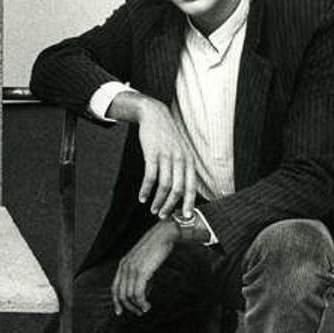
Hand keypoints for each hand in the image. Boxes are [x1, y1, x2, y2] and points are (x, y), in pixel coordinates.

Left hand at [112, 220, 178, 315]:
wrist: (163, 235)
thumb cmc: (156, 247)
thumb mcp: (144, 262)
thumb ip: (141, 276)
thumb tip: (144, 292)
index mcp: (123, 265)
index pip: (114, 288)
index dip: (116, 301)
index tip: (120, 312)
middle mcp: (124, 267)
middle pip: (120, 294)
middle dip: (128, 307)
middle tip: (138, 313)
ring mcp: (132, 269)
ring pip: (129, 295)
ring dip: (136, 306)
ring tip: (145, 309)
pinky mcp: (141, 272)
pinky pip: (137, 293)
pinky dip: (142, 302)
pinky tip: (147, 305)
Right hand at [134, 99, 196, 219]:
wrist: (155, 115)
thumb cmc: (167, 135)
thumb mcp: (181, 150)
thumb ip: (183, 167)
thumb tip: (183, 188)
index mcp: (189, 161)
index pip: (191, 187)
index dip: (189, 203)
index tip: (185, 216)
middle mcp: (181, 159)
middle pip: (178, 189)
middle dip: (171, 206)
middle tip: (163, 216)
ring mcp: (167, 157)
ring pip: (164, 186)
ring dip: (158, 201)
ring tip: (152, 210)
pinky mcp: (153, 154)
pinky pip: (150, 177)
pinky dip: (146, 190)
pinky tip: (142, 197)